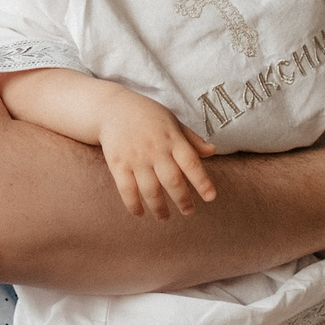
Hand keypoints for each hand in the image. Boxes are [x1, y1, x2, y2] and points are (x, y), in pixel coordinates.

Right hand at [97, 91, 220, 218]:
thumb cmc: (147, 115)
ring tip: (165, 217)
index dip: (202, 182)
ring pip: (150, 190)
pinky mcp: (118, 164)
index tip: (211, 198)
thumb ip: (192, 139)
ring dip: (159, 208)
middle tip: (188, 212)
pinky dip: (133, 205)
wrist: (112, 107)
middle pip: (173, 181)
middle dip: (183, 200)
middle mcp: (156, 149)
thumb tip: (212, 152)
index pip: (191, 163)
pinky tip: (140, 213)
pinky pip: (127, 190)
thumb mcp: (172, 121)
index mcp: (172, 138)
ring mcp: (136, 158)